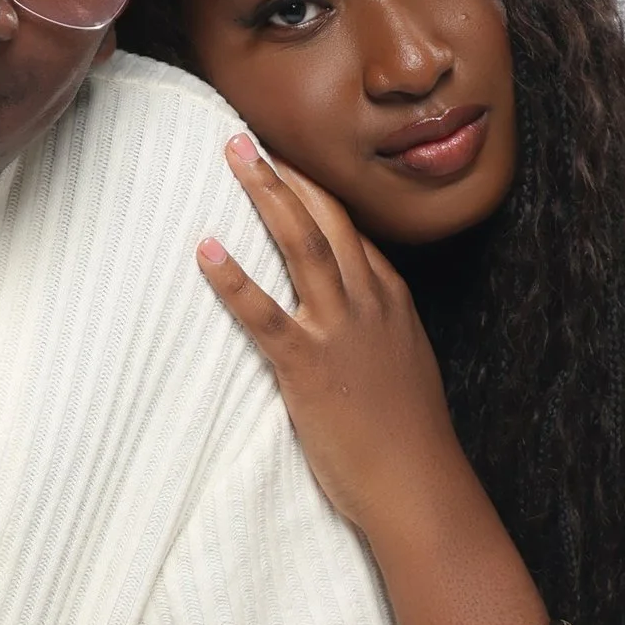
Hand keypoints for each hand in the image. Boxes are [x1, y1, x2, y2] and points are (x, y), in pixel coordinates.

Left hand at [196, 140, 464, 544]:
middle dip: (287, 174)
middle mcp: (368, 303)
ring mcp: (339, 330)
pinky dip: (232, 278)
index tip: (286, 163)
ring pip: (301, 243)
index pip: (352, 231)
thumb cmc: (409, 439)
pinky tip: (204, 249)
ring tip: (234, 156)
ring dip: (265, 194)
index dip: (316, 192)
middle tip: (248, 139)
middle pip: (326, 219)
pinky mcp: (307, 365)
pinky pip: (263, 312)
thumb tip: (356, 323)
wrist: (420, 485)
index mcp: (391, 302)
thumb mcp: (404, 369)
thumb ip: (379, 334)